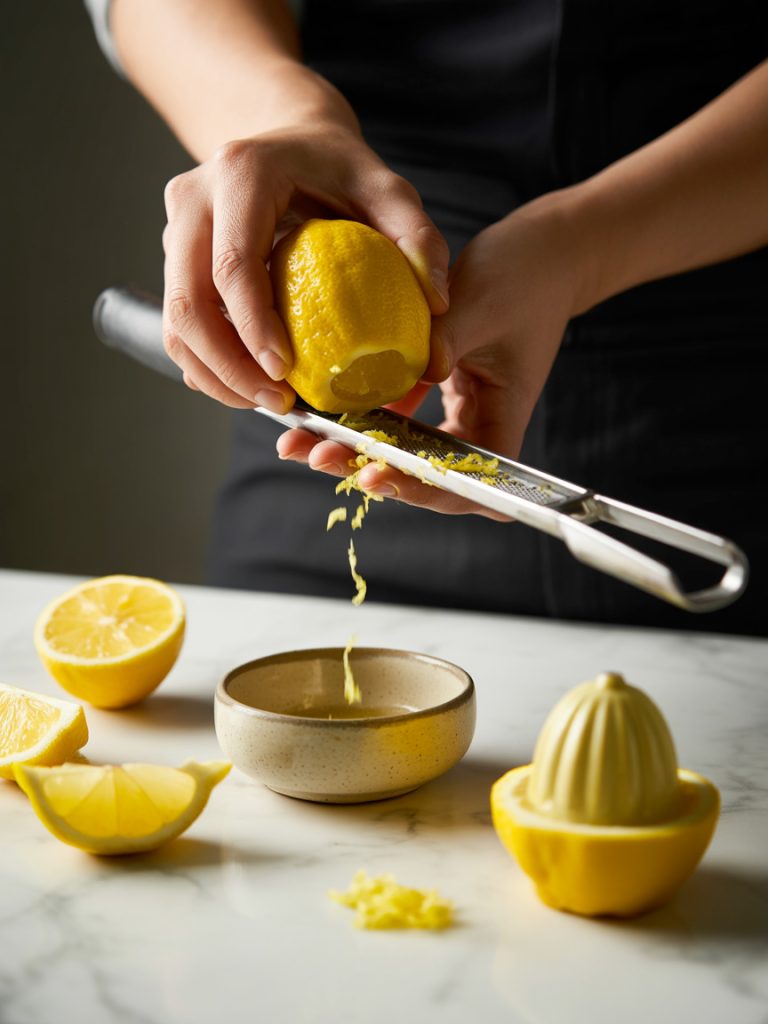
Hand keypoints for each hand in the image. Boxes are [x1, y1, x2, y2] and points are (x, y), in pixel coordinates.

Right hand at [161, 118, 449, 410]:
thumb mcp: (389, 188)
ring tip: (267, 403)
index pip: (233, 265)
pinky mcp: (174, 257)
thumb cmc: (342, 169)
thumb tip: (437, 303)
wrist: (290, 140)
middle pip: (188, 302)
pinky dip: (208, 364)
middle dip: (228, 367)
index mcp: (241, 174)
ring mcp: (176, 228)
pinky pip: (178, 324)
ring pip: (175, 320)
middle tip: (278, 403)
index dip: (253, 328)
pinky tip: (249, 386)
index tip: (284, 374)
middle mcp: (194, 198)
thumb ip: (417, 237)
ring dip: (214, 374)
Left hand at [277, 190, 590, 516]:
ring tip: (307, 445)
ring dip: (359, 451)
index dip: (429, 492)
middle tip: (322, 458)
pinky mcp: (435, 385)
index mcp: (502, 418)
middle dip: (375, 473)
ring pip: (406, 449)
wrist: (543, 251)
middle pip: (429, 475)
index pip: (470, 481)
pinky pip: (396, 415)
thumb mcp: (481, 304)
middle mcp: (478, 424)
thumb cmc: (527, 275)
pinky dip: (362, 417)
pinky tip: (320, 413)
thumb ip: (446, 340)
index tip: (383, 476)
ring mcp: (455, 409)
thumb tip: (416, 372)